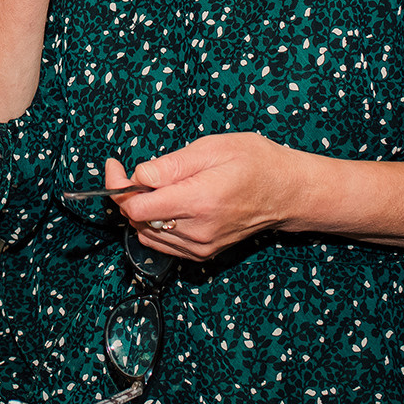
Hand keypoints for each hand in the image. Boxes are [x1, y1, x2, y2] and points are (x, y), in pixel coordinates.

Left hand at [106, 133, 304, 261]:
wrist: (287, 192)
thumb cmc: (255, 162)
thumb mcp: (212, 149)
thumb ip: (171, 165)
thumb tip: (138, 175)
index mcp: (200, 201)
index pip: (138, 208)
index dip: (119, 186)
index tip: (115, 166)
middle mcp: (199, 231)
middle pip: (138, 221)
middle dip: (128, 195)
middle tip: (132, 171)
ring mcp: (201, 247)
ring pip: (146, 234)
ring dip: (140, 211)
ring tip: (154, 186)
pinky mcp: (203, 254)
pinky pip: (162, 244)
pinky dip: (154, 225)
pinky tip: (165, 204)